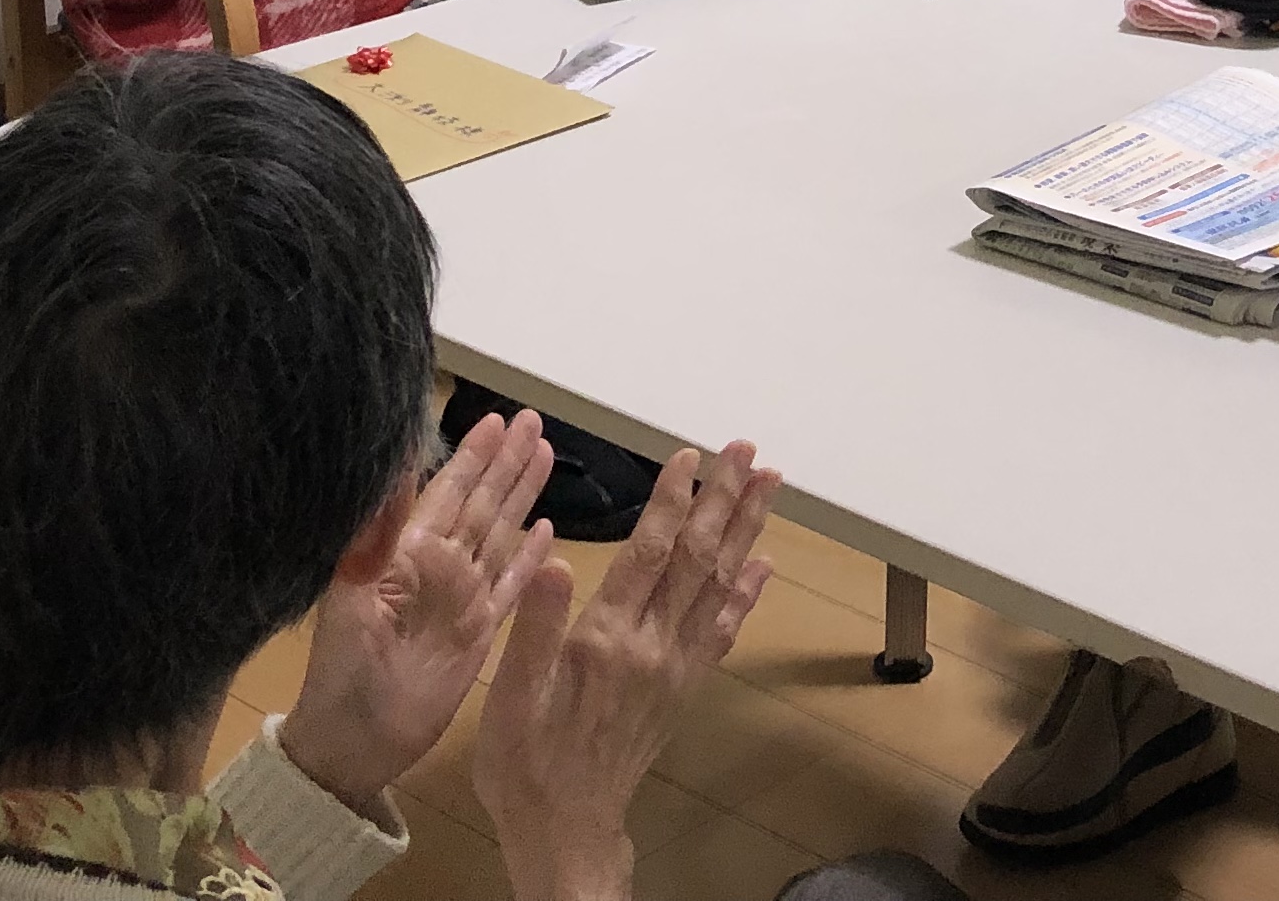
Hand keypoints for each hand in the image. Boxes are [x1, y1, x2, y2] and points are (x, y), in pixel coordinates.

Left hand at [284, 410, 563, 820]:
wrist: (355, 745)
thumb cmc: (341, 675)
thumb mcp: (348, 604)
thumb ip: (372, 540)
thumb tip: (391, 471)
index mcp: (408, 556)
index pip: (447, 493)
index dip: (471, 457)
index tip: (492, 418)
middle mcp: (440, 569)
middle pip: (482, 504)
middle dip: (506, 462)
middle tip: (532, 420)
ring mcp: (463, 600)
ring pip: (501, 534)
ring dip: (522, 495)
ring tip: (545, 455)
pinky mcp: (481, 633)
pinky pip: (512, 586)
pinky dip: (530, 559)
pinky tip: (550, 533)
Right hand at [475, 442, 778, 900]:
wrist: (567, 828)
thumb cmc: (527, 763)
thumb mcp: (510, 699)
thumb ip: (533, 629)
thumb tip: (553, 560)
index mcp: (606, 641)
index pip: (648, 555)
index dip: (670, 502)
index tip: (688, 457)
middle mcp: (652, 647)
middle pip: (697, 559)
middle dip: (723, 499)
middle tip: (747, 450)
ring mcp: (675, 667)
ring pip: (718, 585)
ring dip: (745, 531)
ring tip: (767, 485)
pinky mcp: (683, 687)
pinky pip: (722, 630)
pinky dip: (746, 594)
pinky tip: (763, 565)